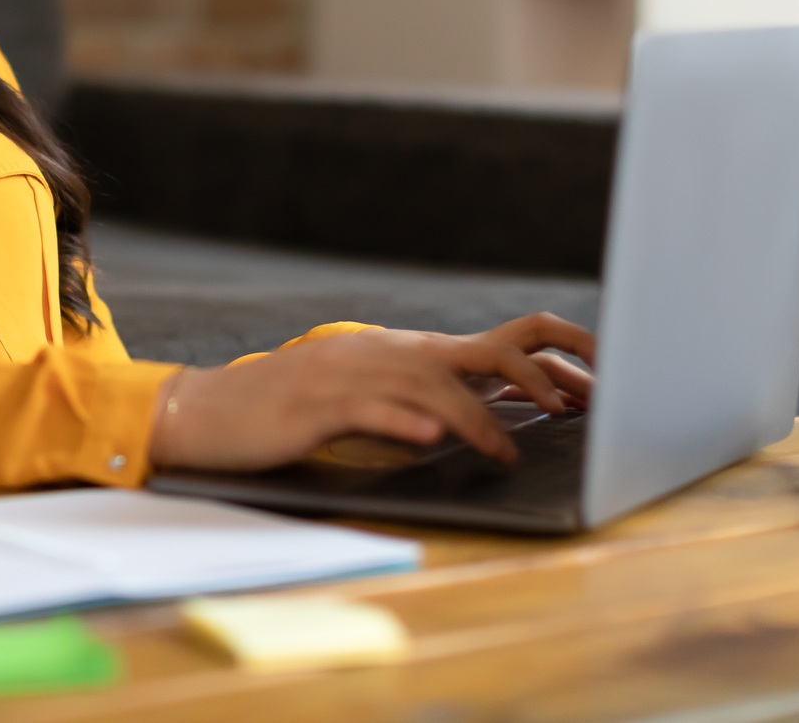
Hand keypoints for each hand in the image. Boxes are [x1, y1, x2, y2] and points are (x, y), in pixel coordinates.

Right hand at [147, 313, 595, 472]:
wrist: (208, 411)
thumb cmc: (283, 412)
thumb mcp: (357, 399)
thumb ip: (408, 400)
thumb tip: (463, 421)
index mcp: (397, 351)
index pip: (488, 345)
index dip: (544, 359)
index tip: (589, 387)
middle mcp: (381, 353)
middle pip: (473, 356)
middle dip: (531, 378)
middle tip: (576, 409)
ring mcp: (348, 375)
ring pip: (429, 388)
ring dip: (474, 420)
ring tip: (505, 453)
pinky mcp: (316, 405)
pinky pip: (369, 409)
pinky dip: (403, 422)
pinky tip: (428, 438)